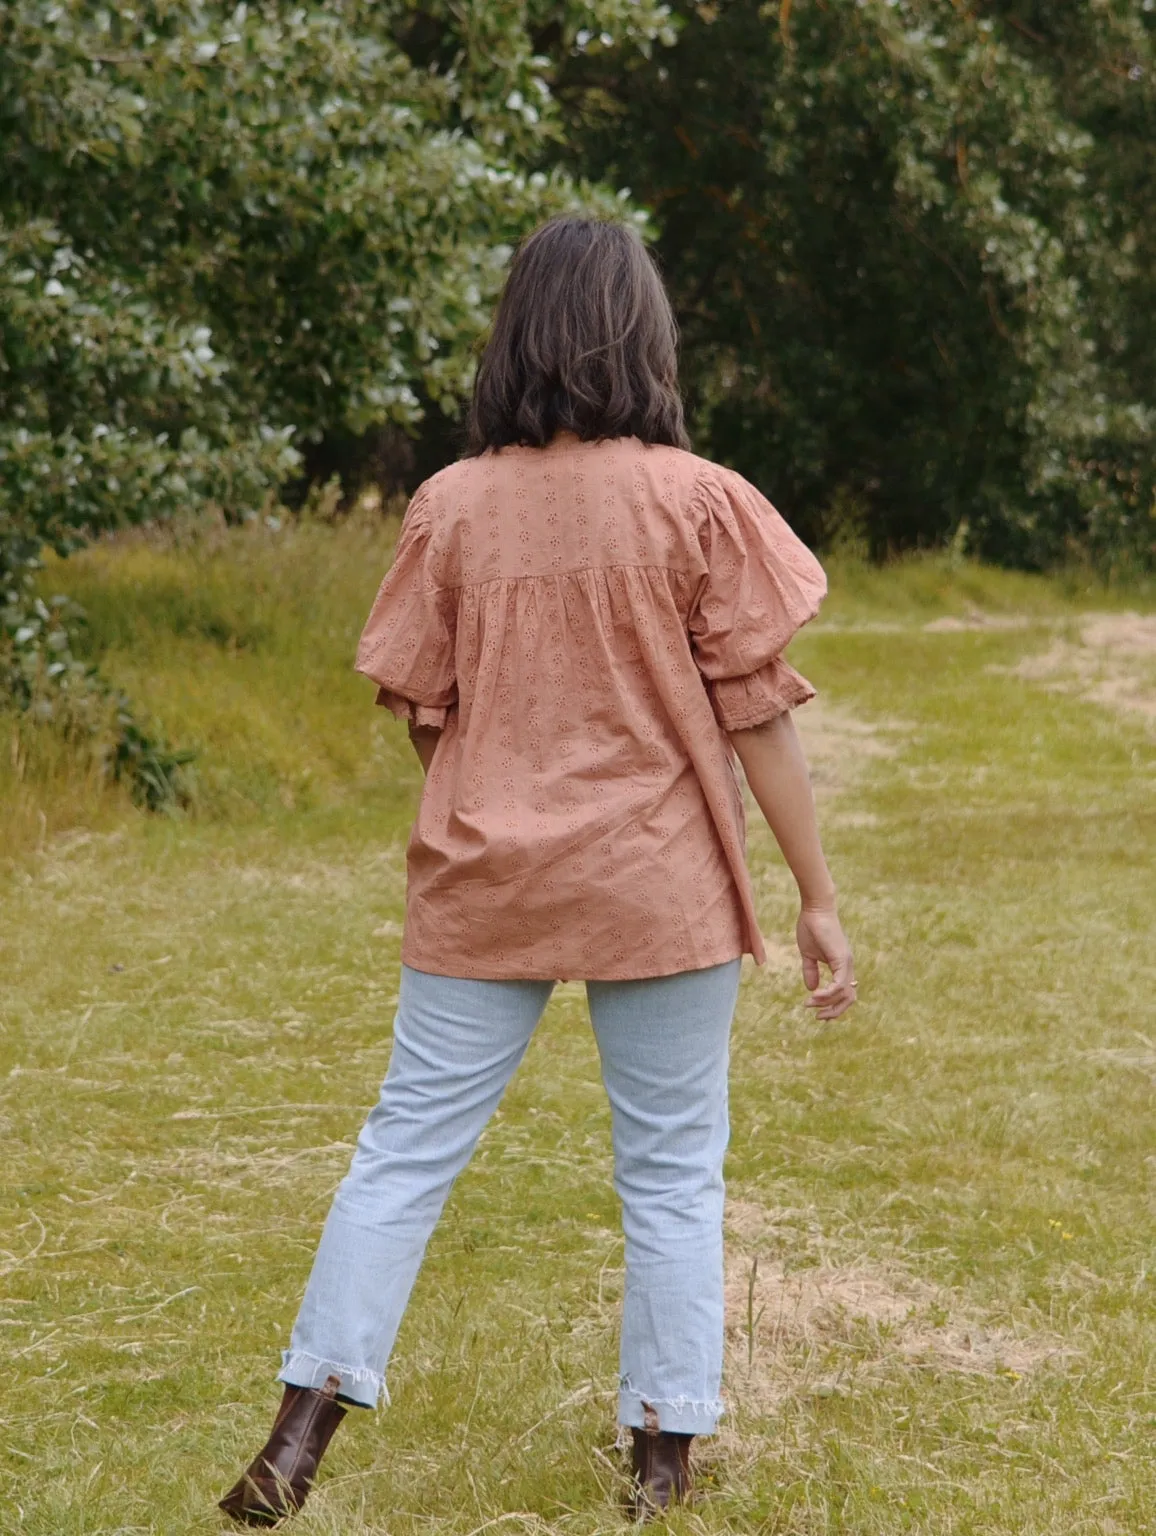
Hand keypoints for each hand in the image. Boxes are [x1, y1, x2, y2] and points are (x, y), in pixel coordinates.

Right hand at [796, 905, 855, 1019]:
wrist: (815, 909)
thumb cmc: (811, 928)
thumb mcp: (808, 955)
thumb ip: (810, 971)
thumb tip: (812, 989)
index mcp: (841, 966)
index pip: (844, 993)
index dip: (833, 1006)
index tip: (816, 1011)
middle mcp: (848, 966)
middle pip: (849, 999)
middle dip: (834, 1012)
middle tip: (818, 1017)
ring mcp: (846, 963)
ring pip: (845, 994)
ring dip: (828, 1004)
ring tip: (810, 1004)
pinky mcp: (842, 960)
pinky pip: (839, 985)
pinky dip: (828, 994)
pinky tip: (815, 996)